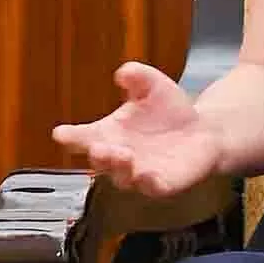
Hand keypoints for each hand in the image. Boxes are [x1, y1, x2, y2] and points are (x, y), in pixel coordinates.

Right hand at [50, 63, 219, 197]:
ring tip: (123, 155)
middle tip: (98, 147)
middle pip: (100, 161)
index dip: (70, 137)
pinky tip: (147, 175)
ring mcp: (139, 173)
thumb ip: (137, 76)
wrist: (203, 130)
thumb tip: (123, 73)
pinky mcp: (162, 184)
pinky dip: (147, 183)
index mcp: (108, 132)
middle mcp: (118, 155)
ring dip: (119, 168)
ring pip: (122, 178)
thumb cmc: (168, 108)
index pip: (83, 137)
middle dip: (98, 155)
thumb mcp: (152, 84)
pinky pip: (152, 189)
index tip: (60, 134)